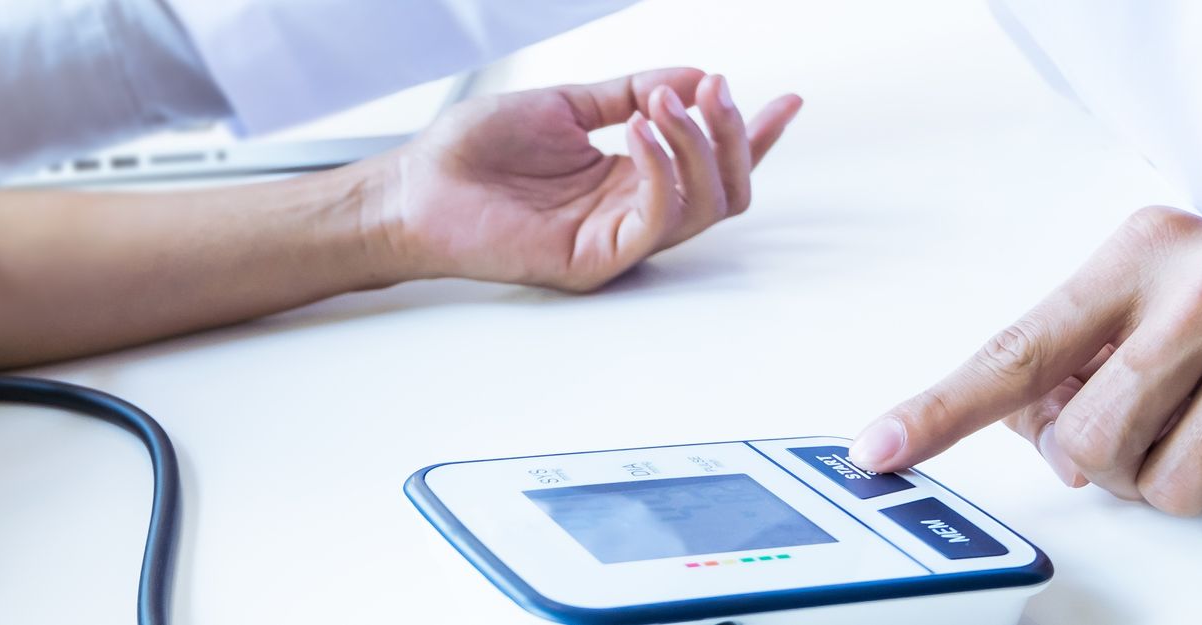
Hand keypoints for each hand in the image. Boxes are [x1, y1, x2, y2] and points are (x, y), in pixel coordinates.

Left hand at [374, 68, 800, 291]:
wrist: (414, 188)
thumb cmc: (471, 154)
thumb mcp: (567, 103)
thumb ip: (631, 92)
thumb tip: (692, 76)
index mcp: (627, 179)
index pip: (709, 164)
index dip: (754, 136)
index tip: (787, 101)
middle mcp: (628, 213)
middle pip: (723, 192)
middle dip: (733, 137)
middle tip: (716, 91)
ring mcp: (614, 241)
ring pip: (701, 207)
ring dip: (697, 146)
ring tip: (665, 103)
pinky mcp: (593, 261)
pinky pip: (654, 221)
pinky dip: (661, 170)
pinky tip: (642, 131)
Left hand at [850, 206, 1201, 536]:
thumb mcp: (1152, 308)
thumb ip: (1068, 365)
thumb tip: (1014, 427)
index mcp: (1145, 251)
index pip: (1019, 349)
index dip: (940, 410)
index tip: (878, 449)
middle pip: (1089, 444)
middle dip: (1113, 463)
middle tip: (1162, 427)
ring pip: (1169, 490)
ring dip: (1189, 484)